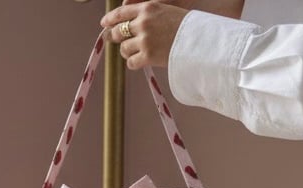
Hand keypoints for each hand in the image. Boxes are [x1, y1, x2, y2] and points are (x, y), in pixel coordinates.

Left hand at [100, 0, 243, 69]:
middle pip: (118, 31)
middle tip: (117, 42)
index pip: (121, 13)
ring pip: (123, 49)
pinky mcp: (147, 56)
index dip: (110, 19)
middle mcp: (143, 23)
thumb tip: (128, 23)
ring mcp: (144, 40)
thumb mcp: (165, 11)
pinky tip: (141, 61)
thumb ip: (147, 15)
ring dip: (127, 52)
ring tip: (136, 52)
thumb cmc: (185, 27)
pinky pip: (131, 62)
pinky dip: (134, 63)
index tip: (104, 24)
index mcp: (148, 8)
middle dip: (115, 37)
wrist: (198, 41)